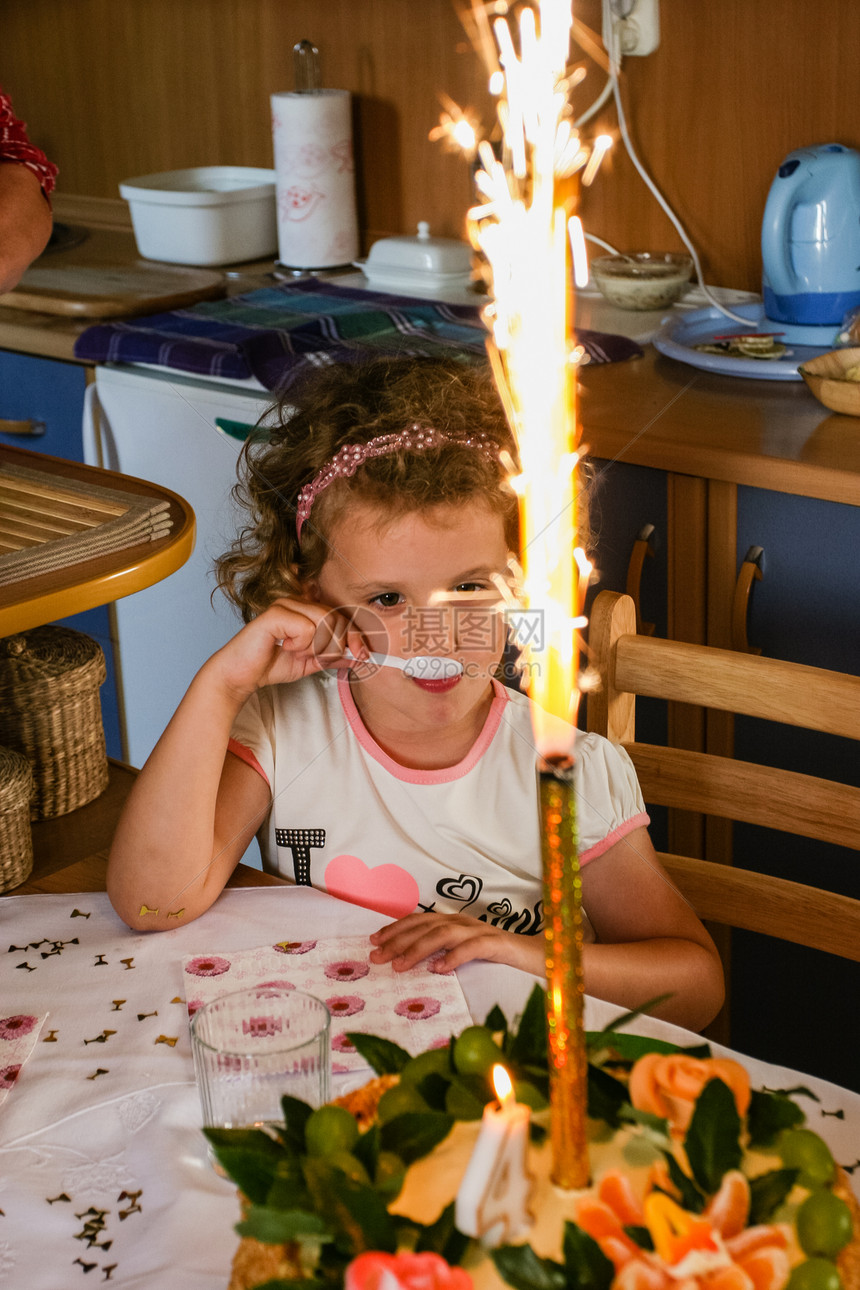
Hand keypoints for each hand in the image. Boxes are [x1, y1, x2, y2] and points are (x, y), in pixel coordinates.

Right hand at [207, 596, 370, 701]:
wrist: (242, 675)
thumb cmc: (271, 664)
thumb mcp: (311, 662)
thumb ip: (334, 656)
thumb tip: (359, 655)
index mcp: (307, 609)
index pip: (342, 617)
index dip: (356, 636)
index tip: (364, 655)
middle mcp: (298, 601)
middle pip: (338, 619)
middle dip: (335, 646)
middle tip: (315, 657)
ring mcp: (286, 604)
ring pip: (325, 622)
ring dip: (317, 646)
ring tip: (298, 652)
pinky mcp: (276, 614)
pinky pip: (306, 629)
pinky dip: (301, 645)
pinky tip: (285, 647)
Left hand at [369, 912, 543, 975]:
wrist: (540, 955)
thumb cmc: (500, 957)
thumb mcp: (466, 953)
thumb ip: (444, 952)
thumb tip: (415, 963)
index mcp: (455, 922)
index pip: (420, 920)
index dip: (395, 928)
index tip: (373, 941)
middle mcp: (464, 922)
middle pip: (426, 925)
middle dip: (398, 940)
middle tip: (377, 956)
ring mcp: (481, 931)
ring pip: (443, 934)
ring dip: (418, 948)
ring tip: (400, 965)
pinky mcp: (497, 944)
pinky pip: (472, 947)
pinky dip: (453, 956)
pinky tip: (439, 969)